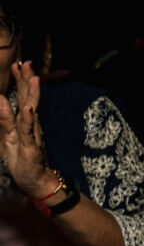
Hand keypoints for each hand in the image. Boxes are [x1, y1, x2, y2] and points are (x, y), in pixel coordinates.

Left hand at [0, 63, 57, 196]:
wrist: (37, 182)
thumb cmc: (24, 160)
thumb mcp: (11, 137)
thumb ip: (7, 119)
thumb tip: (1, 100)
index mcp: (26, 122)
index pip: (25, 97)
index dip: (22, 80)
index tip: (20, 63)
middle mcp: (31, 125)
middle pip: (30, 98)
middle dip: (28, 80)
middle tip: (27, 63)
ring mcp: (32, 134)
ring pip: (31, 111)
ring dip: (32, 95)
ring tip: (32, 79)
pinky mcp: (30, 146)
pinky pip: (27, 131)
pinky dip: (27, 119)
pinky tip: (28, 108)